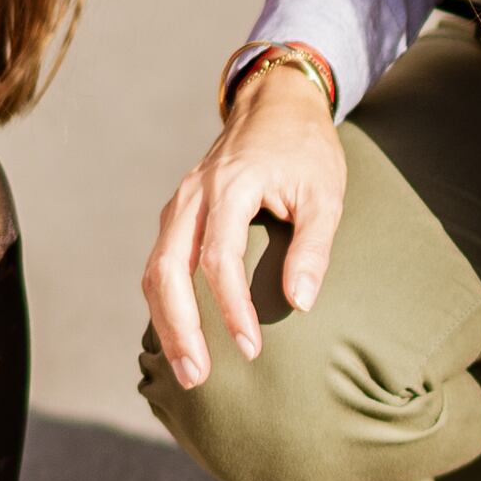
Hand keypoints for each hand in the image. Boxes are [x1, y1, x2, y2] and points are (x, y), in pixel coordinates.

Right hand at [144, 63, 346, 385]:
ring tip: (186, 369)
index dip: (231, 308)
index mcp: (230, 185)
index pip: (218, 257)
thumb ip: (314, 247)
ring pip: (156, 270)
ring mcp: (179, 204)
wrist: (275, 105)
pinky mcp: (178, 214)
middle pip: (169, 269)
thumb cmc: (306, 151)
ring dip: (166, 322)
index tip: (250, 348)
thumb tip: (300, 303)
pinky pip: (160, 263)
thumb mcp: (325, 194)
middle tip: (196, 375)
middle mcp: (193, 195)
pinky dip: (164, 302)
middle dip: (180, 327)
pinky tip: (180, 336)